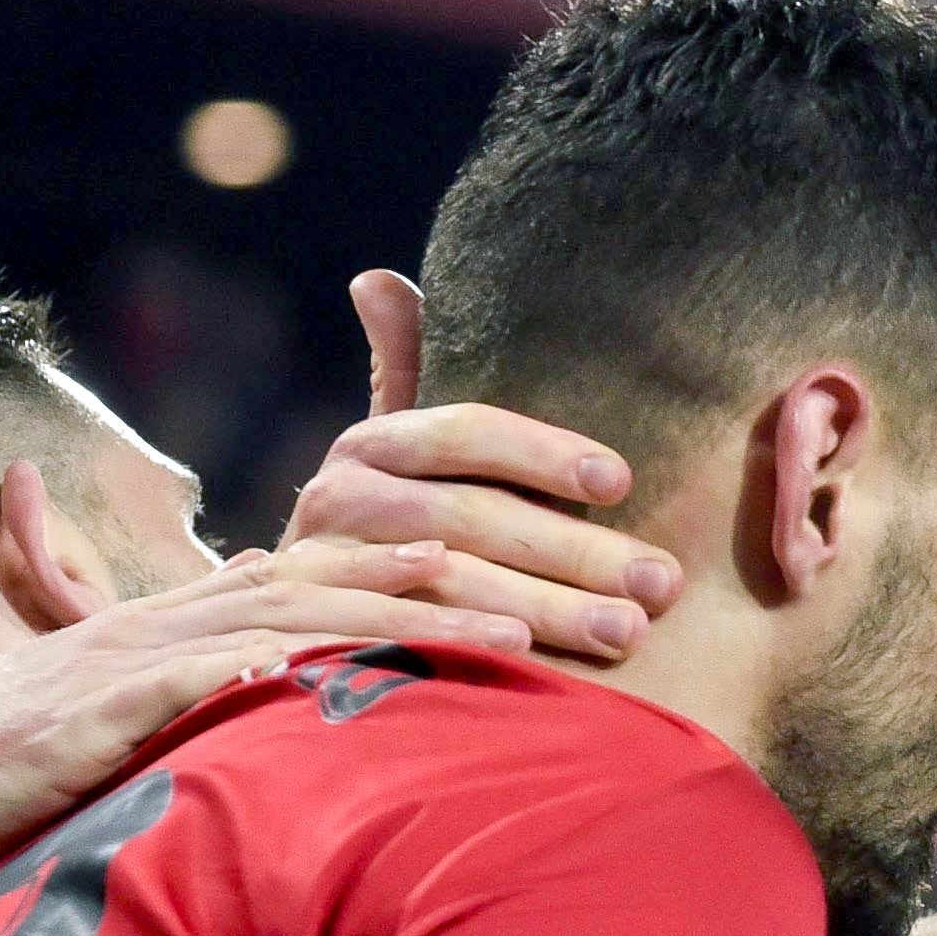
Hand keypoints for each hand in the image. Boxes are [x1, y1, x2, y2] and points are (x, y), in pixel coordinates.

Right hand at [0, 521, 555, 909]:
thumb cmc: (16, 784)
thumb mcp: (135, 736)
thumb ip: (210, 709)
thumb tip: (285, 699)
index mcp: (187, 623)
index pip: (333, 571)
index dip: (432, 560)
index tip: (524, 562)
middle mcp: (173, 621)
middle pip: (345, 579)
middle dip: (463, 582)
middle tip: (569, 601)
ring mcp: (136, 662)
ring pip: (296, 616)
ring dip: (408, 617)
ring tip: (511, 627)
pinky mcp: (100, 715)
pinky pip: (195, 684)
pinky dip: (267, 671)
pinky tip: (337, 669)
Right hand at [277, 270, 677, 663]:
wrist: (275, 630)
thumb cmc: (382, 537)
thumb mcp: (397, 461)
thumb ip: (404, 376)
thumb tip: (377, 281)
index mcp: (374, 446)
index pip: (465, 432)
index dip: (541, 451)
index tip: (620, 479)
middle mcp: (340, 495)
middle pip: (470, 514)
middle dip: (575, 550)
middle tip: (661, 583)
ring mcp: (319, 563)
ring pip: (446, 576)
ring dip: (542, 606)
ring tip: (626, 631)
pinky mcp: (308, 632)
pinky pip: (393, 635)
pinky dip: (456, 640)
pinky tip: (521, 655)